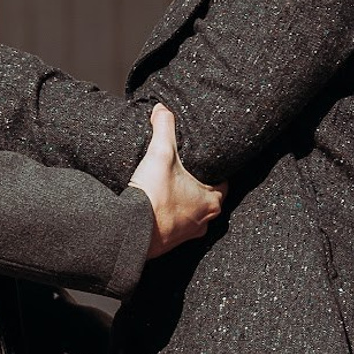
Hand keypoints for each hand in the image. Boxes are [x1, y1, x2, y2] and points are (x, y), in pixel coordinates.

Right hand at [130, 104, 222, 258]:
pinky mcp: (170, 244)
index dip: (215, 170)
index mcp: (211, 201)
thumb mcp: (160, 153)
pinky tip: (158, 207)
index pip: (223, 182)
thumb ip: (164, 128)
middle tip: (187, 173)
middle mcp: (203, 221)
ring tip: (171, 189)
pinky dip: (170, 217)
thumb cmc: (153, 196)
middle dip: (199, 187)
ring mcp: (187, 235)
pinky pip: (176, 227)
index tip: (205, 162)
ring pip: (193, 215)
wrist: (129, 230)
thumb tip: (162, 108)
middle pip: (208, 199)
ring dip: (185, 204)